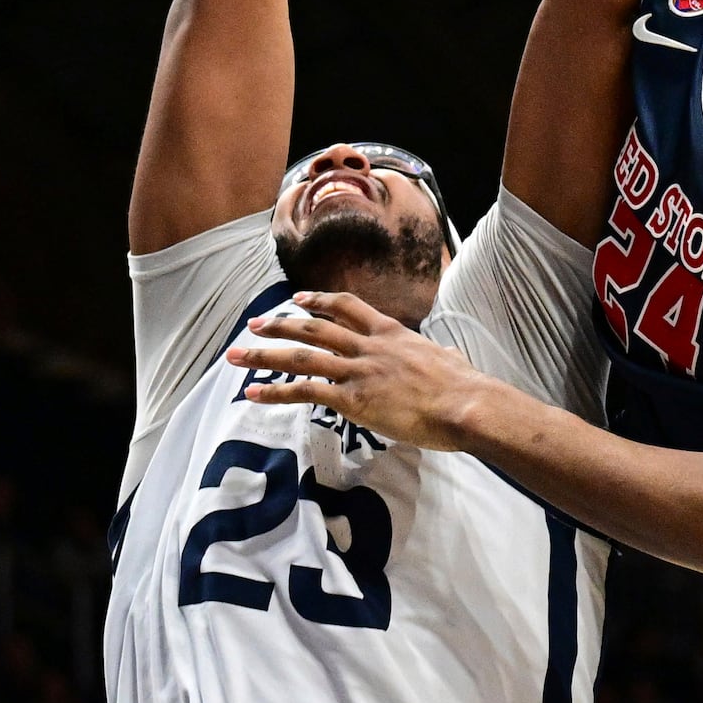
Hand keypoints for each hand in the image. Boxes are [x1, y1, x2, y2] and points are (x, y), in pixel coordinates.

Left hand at [226, 293, 481, 449]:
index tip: (297, 299)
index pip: (347, 307)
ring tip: (236, 356)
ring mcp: (358, 371)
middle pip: (313, 327)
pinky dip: (275, 393)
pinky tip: (253, 394)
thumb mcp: (451, 360)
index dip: (318, 301)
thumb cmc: (464, 387)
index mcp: (390, 333)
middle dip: (279, 326)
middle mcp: (368, 346)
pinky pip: (305, 392)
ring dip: (264, 355)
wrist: (465, 403)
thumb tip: (451, 357)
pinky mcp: (352, 399)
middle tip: (253, 324)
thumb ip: (442, 355)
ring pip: (301, 356)